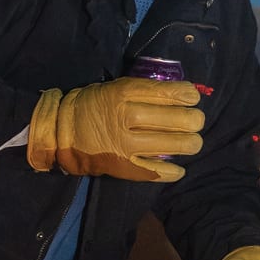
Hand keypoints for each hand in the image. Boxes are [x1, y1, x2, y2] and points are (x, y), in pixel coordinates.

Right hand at [27, 78, 203, 181]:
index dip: (186, 95)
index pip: (164, 92)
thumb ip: (142, 90)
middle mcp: (126, 118)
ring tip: (192, 142)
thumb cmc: (92, 106)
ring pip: (173, 145)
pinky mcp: (124, 167)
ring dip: (191, 143)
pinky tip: (180, 168)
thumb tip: (181, 94)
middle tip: (196, 121)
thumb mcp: (114, 88)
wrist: (63, 134)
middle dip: (194, 120)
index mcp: (122, 94)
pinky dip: (174, 171)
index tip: (193, 98)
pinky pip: (157, 171)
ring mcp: (125, 144)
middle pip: (176, 119)